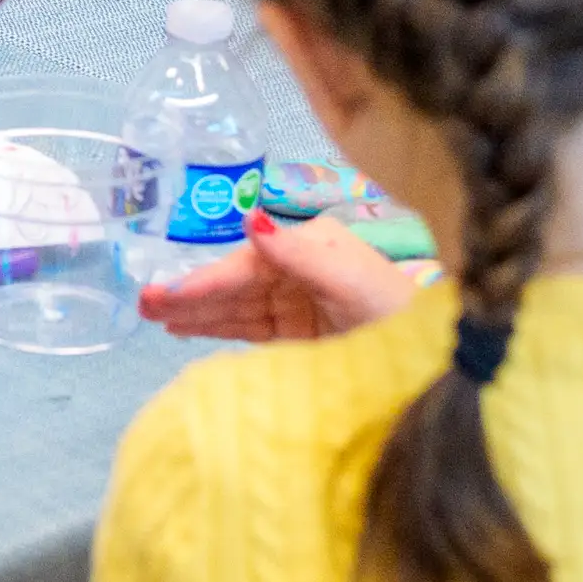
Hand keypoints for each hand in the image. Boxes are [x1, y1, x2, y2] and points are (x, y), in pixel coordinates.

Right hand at [135, 217, 424, 341]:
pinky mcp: (303, 336)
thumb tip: (249, 217)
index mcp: (313, 249)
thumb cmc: (400, 318)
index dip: (205, 281)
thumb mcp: (354, 282)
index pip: (246, 268)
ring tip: (154, 318)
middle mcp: (302, 271)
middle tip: (143, 304)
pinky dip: (220, 329)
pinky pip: (252, 329)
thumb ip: (300, 254)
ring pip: (238, 307)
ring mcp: (301, 305)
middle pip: (236, 284)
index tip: (165, 295)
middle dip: (190, 294)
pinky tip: (189, 330)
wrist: (439, 363)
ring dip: (197, 312)